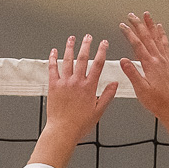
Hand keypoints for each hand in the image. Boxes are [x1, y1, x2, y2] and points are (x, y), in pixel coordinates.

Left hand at [40, 33, 118, 147]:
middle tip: (88, 37)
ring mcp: (64, 82)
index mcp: (89, 87)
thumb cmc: (79, 124)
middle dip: (86, 45)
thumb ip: (107, 95)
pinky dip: (53, 58)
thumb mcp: (98, 111)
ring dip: (70, 47)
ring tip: (72, 39)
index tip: (103, 43)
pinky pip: (52, 69)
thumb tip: (115, 84)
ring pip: (67, 60)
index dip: (101, 52)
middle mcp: (76, 82)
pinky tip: (54, 51)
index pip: (97, 64)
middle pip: (82, 58)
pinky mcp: (53, 86)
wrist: (62, 130)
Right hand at [118, 12, 168, 119]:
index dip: (130, 34)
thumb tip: (123, 61)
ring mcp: (165, 60)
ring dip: (151, 26)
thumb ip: (132, 73)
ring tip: (147, 16)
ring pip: (157, 38)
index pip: (138, 45)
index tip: (123, 25)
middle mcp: (159, 60)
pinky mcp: (168, 63)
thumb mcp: (140, 89)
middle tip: (132, 15)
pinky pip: (165, 45)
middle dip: (139, 25)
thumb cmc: (156, 101)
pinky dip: (162, 35)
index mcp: (150, 65)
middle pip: (147, 38)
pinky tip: (160, 30)